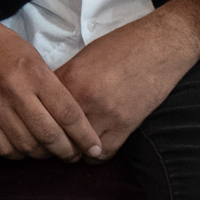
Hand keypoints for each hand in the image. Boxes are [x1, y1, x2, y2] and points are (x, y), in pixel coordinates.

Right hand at [0, 0, 102, 161]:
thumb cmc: (5, 47)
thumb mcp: (37, 58)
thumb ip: (53, 87)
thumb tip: (73, 119)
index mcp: (36, 76)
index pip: (68, 114)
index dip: (84, 136)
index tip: (94, 148)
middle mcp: (15, 93)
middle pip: (49, 135)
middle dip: (67, 152)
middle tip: (74, 156)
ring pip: (26, 145)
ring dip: (42, 155)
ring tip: (50, 152)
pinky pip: (1, 147)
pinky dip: (17, 154)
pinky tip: (25, 150)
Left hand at [54, 0, 199, 155]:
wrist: (163, 44)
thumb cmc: (124, 45)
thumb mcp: (85, 56)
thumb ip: (65, 79)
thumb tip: (50, 99)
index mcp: (68, 78)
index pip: (39, 111)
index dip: (37, 121)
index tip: (40, 127)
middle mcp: (83, 97)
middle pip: (54, 133)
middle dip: (51, 141)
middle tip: (54, 142)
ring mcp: (105, 112)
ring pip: (76, 148)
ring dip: (73, 151)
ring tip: (75, 147)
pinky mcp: (126, 124)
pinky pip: (102, 152)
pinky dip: (95, 155)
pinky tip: (95, 147)